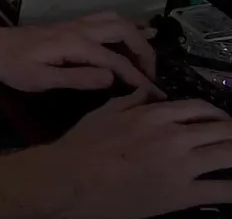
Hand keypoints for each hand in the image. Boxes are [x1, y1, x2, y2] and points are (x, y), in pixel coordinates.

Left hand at [0, 12, 158, 93]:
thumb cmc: (14, 66)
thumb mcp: (42, 79)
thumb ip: (77, 78)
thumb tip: (112, 78)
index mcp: (76, 44)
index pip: (117, 61)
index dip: (139, 78)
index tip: (155, 95)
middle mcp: (80, 29)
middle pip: (125, 32)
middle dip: (145, 53)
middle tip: (152, 76)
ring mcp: (76, 24)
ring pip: (117, 20)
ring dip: (138, 36)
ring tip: (148, 59)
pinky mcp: (72, 25)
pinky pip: (106, 19)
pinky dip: (126, 25)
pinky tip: (136, 33)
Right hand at [24, 90, 231, 217]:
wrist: (71, 178)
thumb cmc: (82, 145)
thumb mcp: (104, 113)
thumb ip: (130, 100)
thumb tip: (148, 91)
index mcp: (156, 115)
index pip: (201, 108)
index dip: (217, 114)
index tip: (221, 121)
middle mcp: (176, 136)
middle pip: (224, 129)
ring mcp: (182, 166)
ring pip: (229, 155)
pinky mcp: (182, 195)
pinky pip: (222, 191)